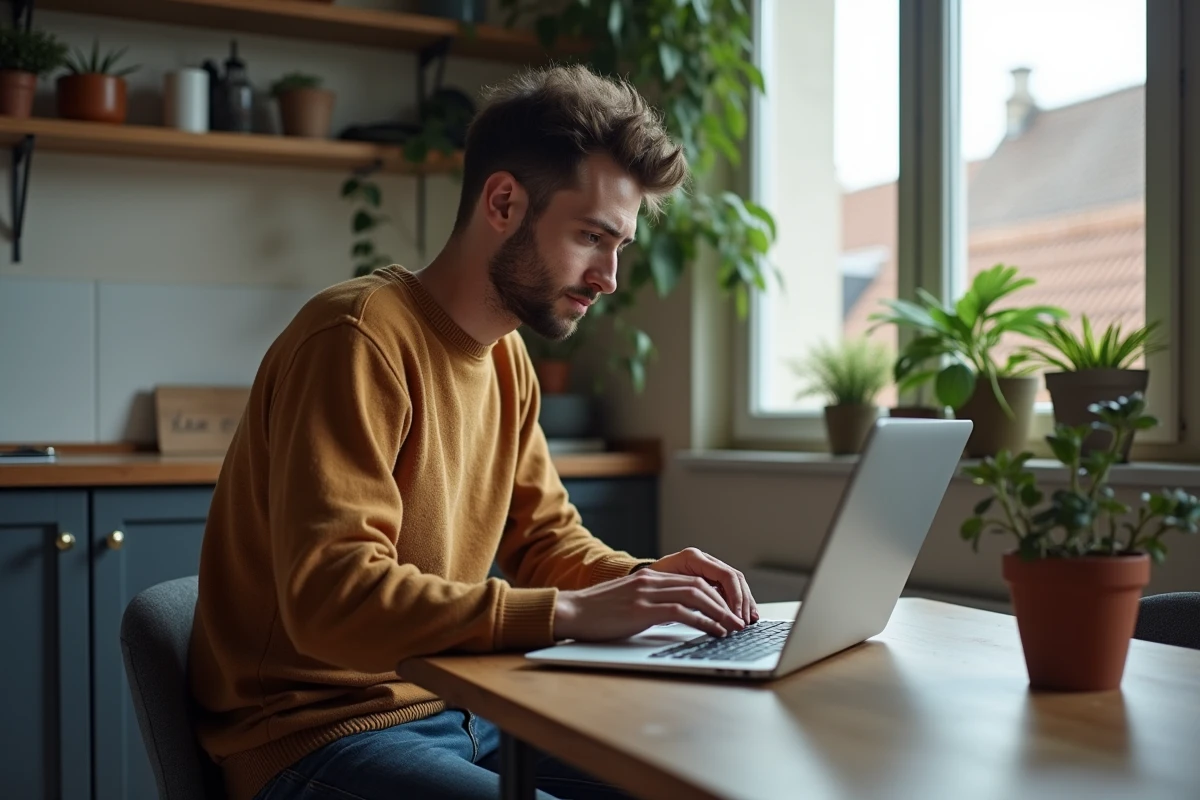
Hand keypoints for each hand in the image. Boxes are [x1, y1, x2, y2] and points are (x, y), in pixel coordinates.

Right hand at [553, 569, 746, 641]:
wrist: (570, 613)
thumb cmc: (597, 614)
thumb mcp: (628, 602)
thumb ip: (651, 602)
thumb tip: (676, 616)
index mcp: (650, 577)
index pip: (693, 580)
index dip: (716, 595)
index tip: (730, 611)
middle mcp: (651, 581)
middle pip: (700, 585)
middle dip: (724, 603)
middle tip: (739, 620)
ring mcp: (647, 593)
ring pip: (696, 595)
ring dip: (720, 612)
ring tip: (734, 627)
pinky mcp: (642, 610)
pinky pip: (682, 612)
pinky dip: (703, 622)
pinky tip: (714, 632)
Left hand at [649, 547, 758, 624]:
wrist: (637, 583)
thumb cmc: (646, 586)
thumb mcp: (663, 590)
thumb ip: (685, 596)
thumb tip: (707, 613)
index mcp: (693, 558)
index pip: (725, 575)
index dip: (735, 597)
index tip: (735, 616)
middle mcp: (703, 560)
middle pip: (734, 579)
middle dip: (743, 602)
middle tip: (745, 622)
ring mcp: (707, 568)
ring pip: (735, 584)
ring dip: (744, 603)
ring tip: (749, 621)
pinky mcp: (708, 579)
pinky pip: (729, 589)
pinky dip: (737, 603)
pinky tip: (741, 616)